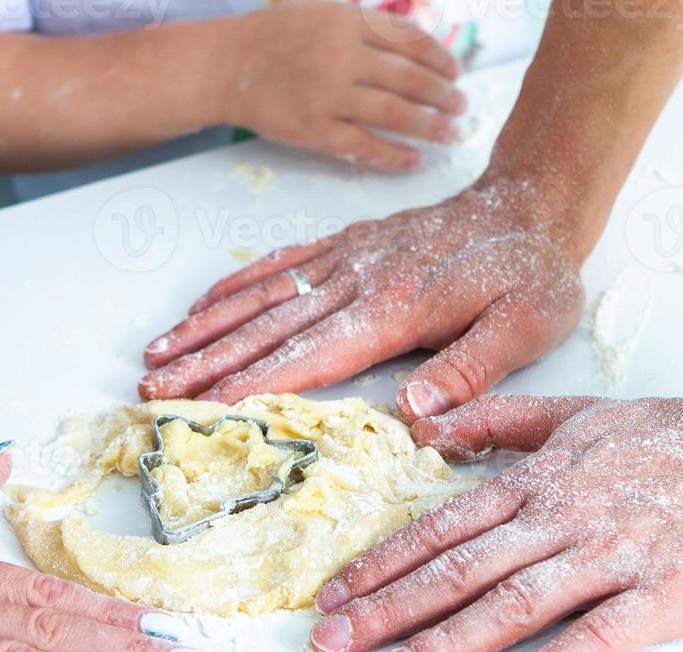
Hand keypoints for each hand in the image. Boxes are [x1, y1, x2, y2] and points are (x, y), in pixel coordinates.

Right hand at [140, 180, 583, 417]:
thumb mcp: (524, 329)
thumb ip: (468, 370)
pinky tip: (201, 307)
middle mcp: (356, 281)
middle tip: (152, 392)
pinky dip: (234, 287)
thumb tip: (412, 415)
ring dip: (205, 328)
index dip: (252, 383)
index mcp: (394, 309)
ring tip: (156, 355)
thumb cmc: (530, 274)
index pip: (310, 354)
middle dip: (206, 362)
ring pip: (261, 298)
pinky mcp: (343, 246)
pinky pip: (278, 266)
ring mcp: (344, 259)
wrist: (530, 204)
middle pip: (267, 329)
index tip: (204, 406)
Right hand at [220, 1, 464, 171]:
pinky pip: (364, 146)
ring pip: (395, 114)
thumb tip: (412, 44)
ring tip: (450, 133)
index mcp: (349, 23)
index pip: (410, 40)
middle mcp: (344, 58)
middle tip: (461, 106)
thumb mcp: (322, 11)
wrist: (227, 66)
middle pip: (410, 79)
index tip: (456, 72)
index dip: (440, 58)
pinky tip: (413, 160)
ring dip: (430, 125)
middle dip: (443, 95)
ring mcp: (330, 97)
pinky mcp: (316, 131)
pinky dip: (393, 155)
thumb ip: (364, 25)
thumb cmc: (275, 36)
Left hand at [308, 393, 682, 651]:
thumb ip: (498, 421)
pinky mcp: (662, 595)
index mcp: (537, 482)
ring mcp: (610, 556)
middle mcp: (560, 519)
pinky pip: (596, 636)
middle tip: (328, 644)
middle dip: (385, 608)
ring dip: (445, 641)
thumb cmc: (672, 439)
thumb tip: (423, 425)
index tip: (331, 597)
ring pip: (511, 603)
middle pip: (457, 570)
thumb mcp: (576, 413)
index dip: (381, 564)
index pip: (441, 529)